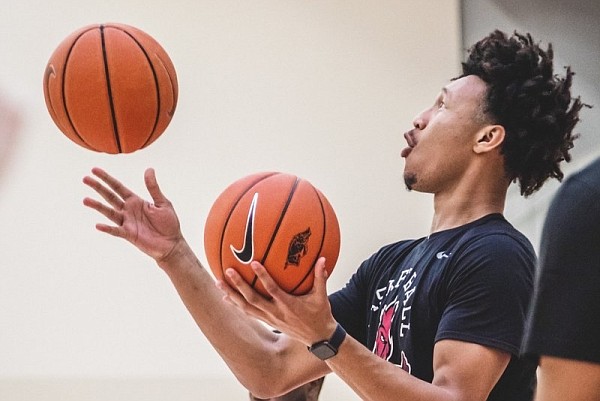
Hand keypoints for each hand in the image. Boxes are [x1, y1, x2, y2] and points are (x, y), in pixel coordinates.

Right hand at [83, 167, 183, 262]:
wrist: (172, 243)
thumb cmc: (168, 223)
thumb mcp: (162, 202)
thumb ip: (153, 187)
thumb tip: (149, 169)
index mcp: (135, 201)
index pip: (118, 187)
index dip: (107, 179)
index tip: (94, 170)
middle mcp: (128, 210)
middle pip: (110, 197)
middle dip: (98, 187)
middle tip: (85, 178)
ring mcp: (127, 222)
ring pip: (109, 212)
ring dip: (98, 206)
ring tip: (85, 200)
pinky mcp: (129, 235)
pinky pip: (116, 231)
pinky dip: (107, 228)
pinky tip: (98, 225)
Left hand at [216, 257, 337, 345]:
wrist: (318, 338)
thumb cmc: (320, 314)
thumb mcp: (322, 297)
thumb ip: (321, 277)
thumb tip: (323, 259)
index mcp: (288, 305)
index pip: (272, 289)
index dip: (262, 277)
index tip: (253, 263)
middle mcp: (275, 312)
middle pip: (252, 299)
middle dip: (238, 286)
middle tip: (227, 272)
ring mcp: (269, 318)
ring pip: (246, 307)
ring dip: (231, 295)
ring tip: (219, 283)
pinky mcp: (267, 322)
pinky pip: (248, 312)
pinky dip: (236, 305)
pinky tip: (226, 297)